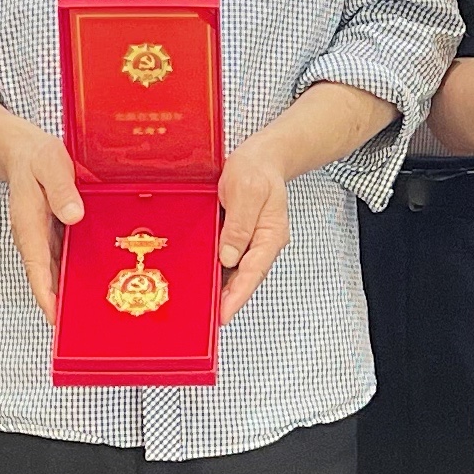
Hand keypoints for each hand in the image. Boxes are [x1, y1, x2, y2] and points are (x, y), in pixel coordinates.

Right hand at [0, 120, 87, 322]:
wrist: (22, 151)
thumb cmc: (35, 158)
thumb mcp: (49, 164)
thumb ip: (61, 188)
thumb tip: (73, 215)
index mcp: (29, 226)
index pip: (37, 269)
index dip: (46, 295)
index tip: (56, 317)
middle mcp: (34, 238)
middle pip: (47, 279)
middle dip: (62, 303)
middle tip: (83, 325)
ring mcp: (43, 239)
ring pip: (57, 272)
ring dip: (70, 290)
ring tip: (92, 311)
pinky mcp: (53, 235)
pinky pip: (64, 259)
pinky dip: (76, 272)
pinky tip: (94, 279)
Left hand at [217, 136, 294, 319]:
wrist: (264, 156)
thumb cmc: (257, 169)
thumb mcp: (247, 191)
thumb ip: (239, 225)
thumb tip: (228, 257)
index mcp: (270, 235)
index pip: (253, 272)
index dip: (237, 296)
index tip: (224, 314)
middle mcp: (263, 243)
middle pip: (245, 278)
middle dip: (228, 299)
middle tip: (207, 317)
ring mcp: (252, 242)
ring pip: (236, 272)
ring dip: (221, 288)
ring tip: (202, 304)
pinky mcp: (240, 237)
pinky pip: (229, 260)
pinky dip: (218, 271)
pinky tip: (204, 278)